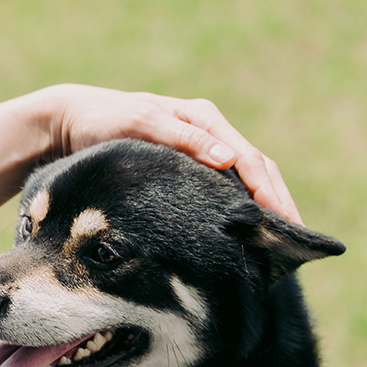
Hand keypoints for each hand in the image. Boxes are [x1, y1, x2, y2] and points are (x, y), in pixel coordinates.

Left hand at [43, 84, 301, 222]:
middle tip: (296, 245)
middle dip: (279, 206)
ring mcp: (202, 152)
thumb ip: (182, 138)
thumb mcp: (139, 123)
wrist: (69, 124)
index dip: (270, 192)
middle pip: (258, 172)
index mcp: (204, 119)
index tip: (285, 223)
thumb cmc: (101, 122)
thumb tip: (229, 159)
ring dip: (265, 212)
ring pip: (245, 184)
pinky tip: (248, 238)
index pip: (251, 159)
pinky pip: (224, 192)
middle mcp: (210, 134)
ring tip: (281, 248)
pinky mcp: (189, 171)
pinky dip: (241, 213)